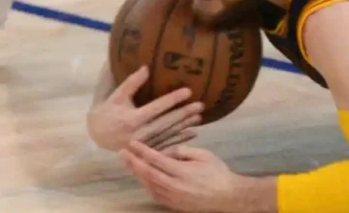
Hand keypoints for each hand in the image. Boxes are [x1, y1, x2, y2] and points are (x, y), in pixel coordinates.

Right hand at [87, 66, 203, 151]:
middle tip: (200, 105)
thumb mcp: (117, 96)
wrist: (97, 135)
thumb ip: (132, 83)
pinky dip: (180, 139)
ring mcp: (144, 144)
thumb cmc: (108, 111)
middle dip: (184, 114)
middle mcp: (139, 134)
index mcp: (132, 119)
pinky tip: (193, 133)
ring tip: (199, 117)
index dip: (173, 99)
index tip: (188, 91)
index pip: (157, 107)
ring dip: (185, 126)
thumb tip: (147, 67)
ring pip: (168, 135)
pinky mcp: (146, 150)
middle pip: (166, 123)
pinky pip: (166, 145)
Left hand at [121, 141, 243, 212]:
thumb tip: (168, 151)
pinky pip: (154, 194)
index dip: (143, 150)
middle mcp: (173, 186)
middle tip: (122, 153)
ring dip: (137, 173)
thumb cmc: (217, 172)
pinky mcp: (172, 205)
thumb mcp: (204, 155)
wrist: (227, 196)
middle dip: (133, 162)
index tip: (133, 142)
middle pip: (147, 173)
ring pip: (148, 184)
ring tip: (129, 163)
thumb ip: (184, 152)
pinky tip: (142, 177)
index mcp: (181, 171)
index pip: (157, 159)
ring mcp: (171, 197)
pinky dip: (146, 184)